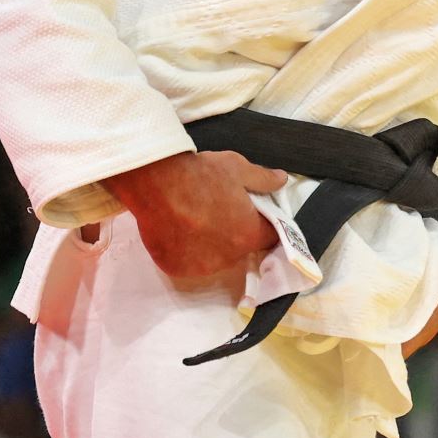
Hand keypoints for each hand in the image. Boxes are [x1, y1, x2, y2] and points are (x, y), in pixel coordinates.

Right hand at [105, 151, 287, 278]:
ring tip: (195, 218)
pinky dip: (186, 250)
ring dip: (210, 243)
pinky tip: (179, 228)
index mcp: (247, 235)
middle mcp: (226, 258)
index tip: (254, 214)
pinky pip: (188, 261)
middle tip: (219, 210)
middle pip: (239, 247)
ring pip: (213, 256)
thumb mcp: (238, 168)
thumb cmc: (200, 173)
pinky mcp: (175, 269)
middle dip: (234, 231)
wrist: (155, 181)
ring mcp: (199, 267)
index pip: (270, 237)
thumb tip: (281, 180)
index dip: (264, 225)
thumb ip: (263, 179)